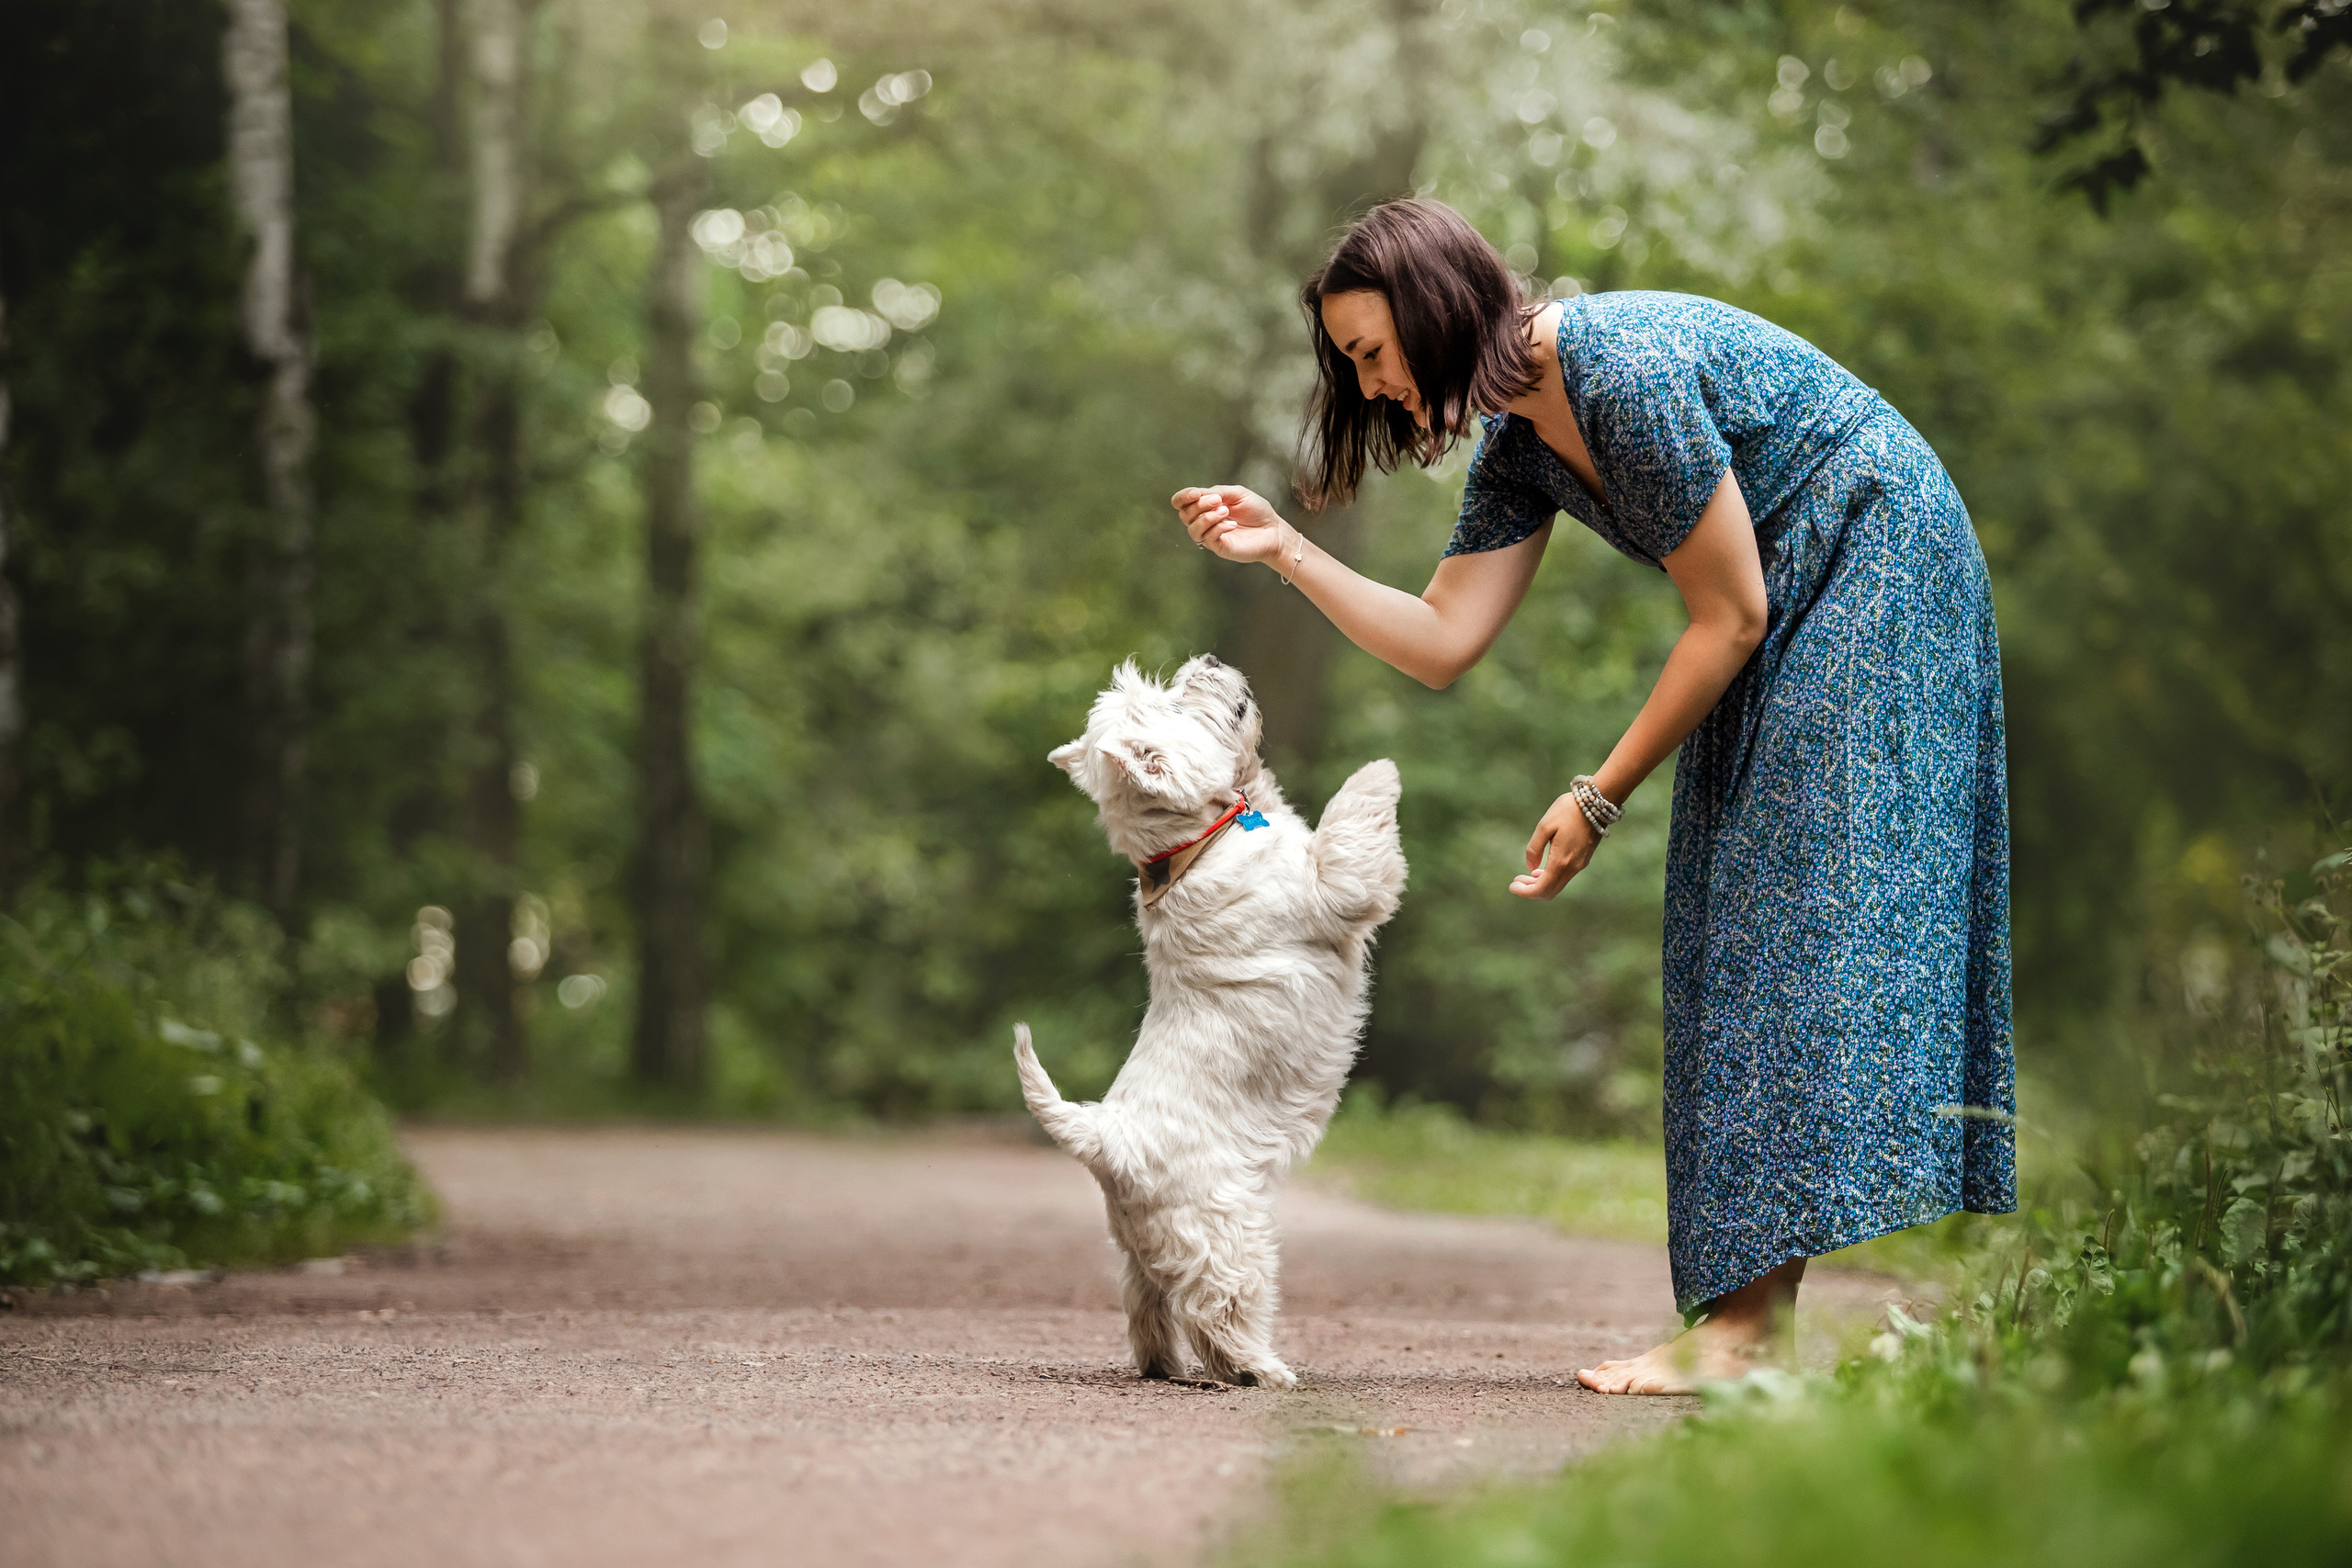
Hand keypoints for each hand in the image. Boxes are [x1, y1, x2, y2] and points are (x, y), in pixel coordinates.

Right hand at [1172, 485, 1286, 565]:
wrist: (1273, 530)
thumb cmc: (1256, 511)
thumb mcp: (1237, 493)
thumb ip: (1218, 491)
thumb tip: (1199, 494)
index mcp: (1206, 506)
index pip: (1181, 503)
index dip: (1182, 497)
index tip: (1196, 493)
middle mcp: (1204, 522)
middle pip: (1184, 515)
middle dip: (1199, 505)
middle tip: (1220, 501)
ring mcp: (1210, 536)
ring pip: (1192, 529)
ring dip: (1207, 517)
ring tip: (1226, 512)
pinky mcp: (1219, 548)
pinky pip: (1208, 539)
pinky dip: (1218, 528)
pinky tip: (1232, 525)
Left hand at [1511, 792, 1600, 899]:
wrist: (1597, 801)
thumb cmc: (1568, 810)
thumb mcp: (1544, 825)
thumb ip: (1534, 848)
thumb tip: (1530, 867)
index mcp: (1562, 861)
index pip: (1542, 889)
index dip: (1525, 892)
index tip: (1511, 886)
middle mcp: (1573, 867)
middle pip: (1550, 891)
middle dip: (1531, 890)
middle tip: (1516, 882)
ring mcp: (1580, 864)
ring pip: (1558, 885)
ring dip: (1540, 884)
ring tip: (1524, 876)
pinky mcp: (1584, 858)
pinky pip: (1565, 876)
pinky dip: (1550, 877)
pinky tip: (1540, 869)